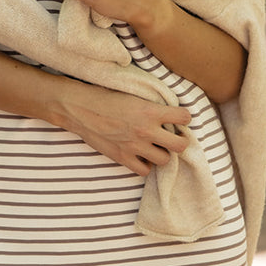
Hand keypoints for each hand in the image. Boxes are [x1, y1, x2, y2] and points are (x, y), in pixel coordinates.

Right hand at [57, 78, 191, 175]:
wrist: (80, 108)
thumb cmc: (105, 96)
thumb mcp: (133, 94)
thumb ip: (152, 106)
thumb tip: (167, 114)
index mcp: (151, 111)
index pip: (185, 117)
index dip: (184, 117)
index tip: (180, 118)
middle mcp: (146, 130)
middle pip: (180, 145)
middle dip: (180, 140)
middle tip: (173, 137)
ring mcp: (135, 146)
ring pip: (165, 160)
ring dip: (162, 153)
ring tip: (155, 146)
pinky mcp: (122, 158)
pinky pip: (144, 171)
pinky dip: (145, 165)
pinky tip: (141, 155)